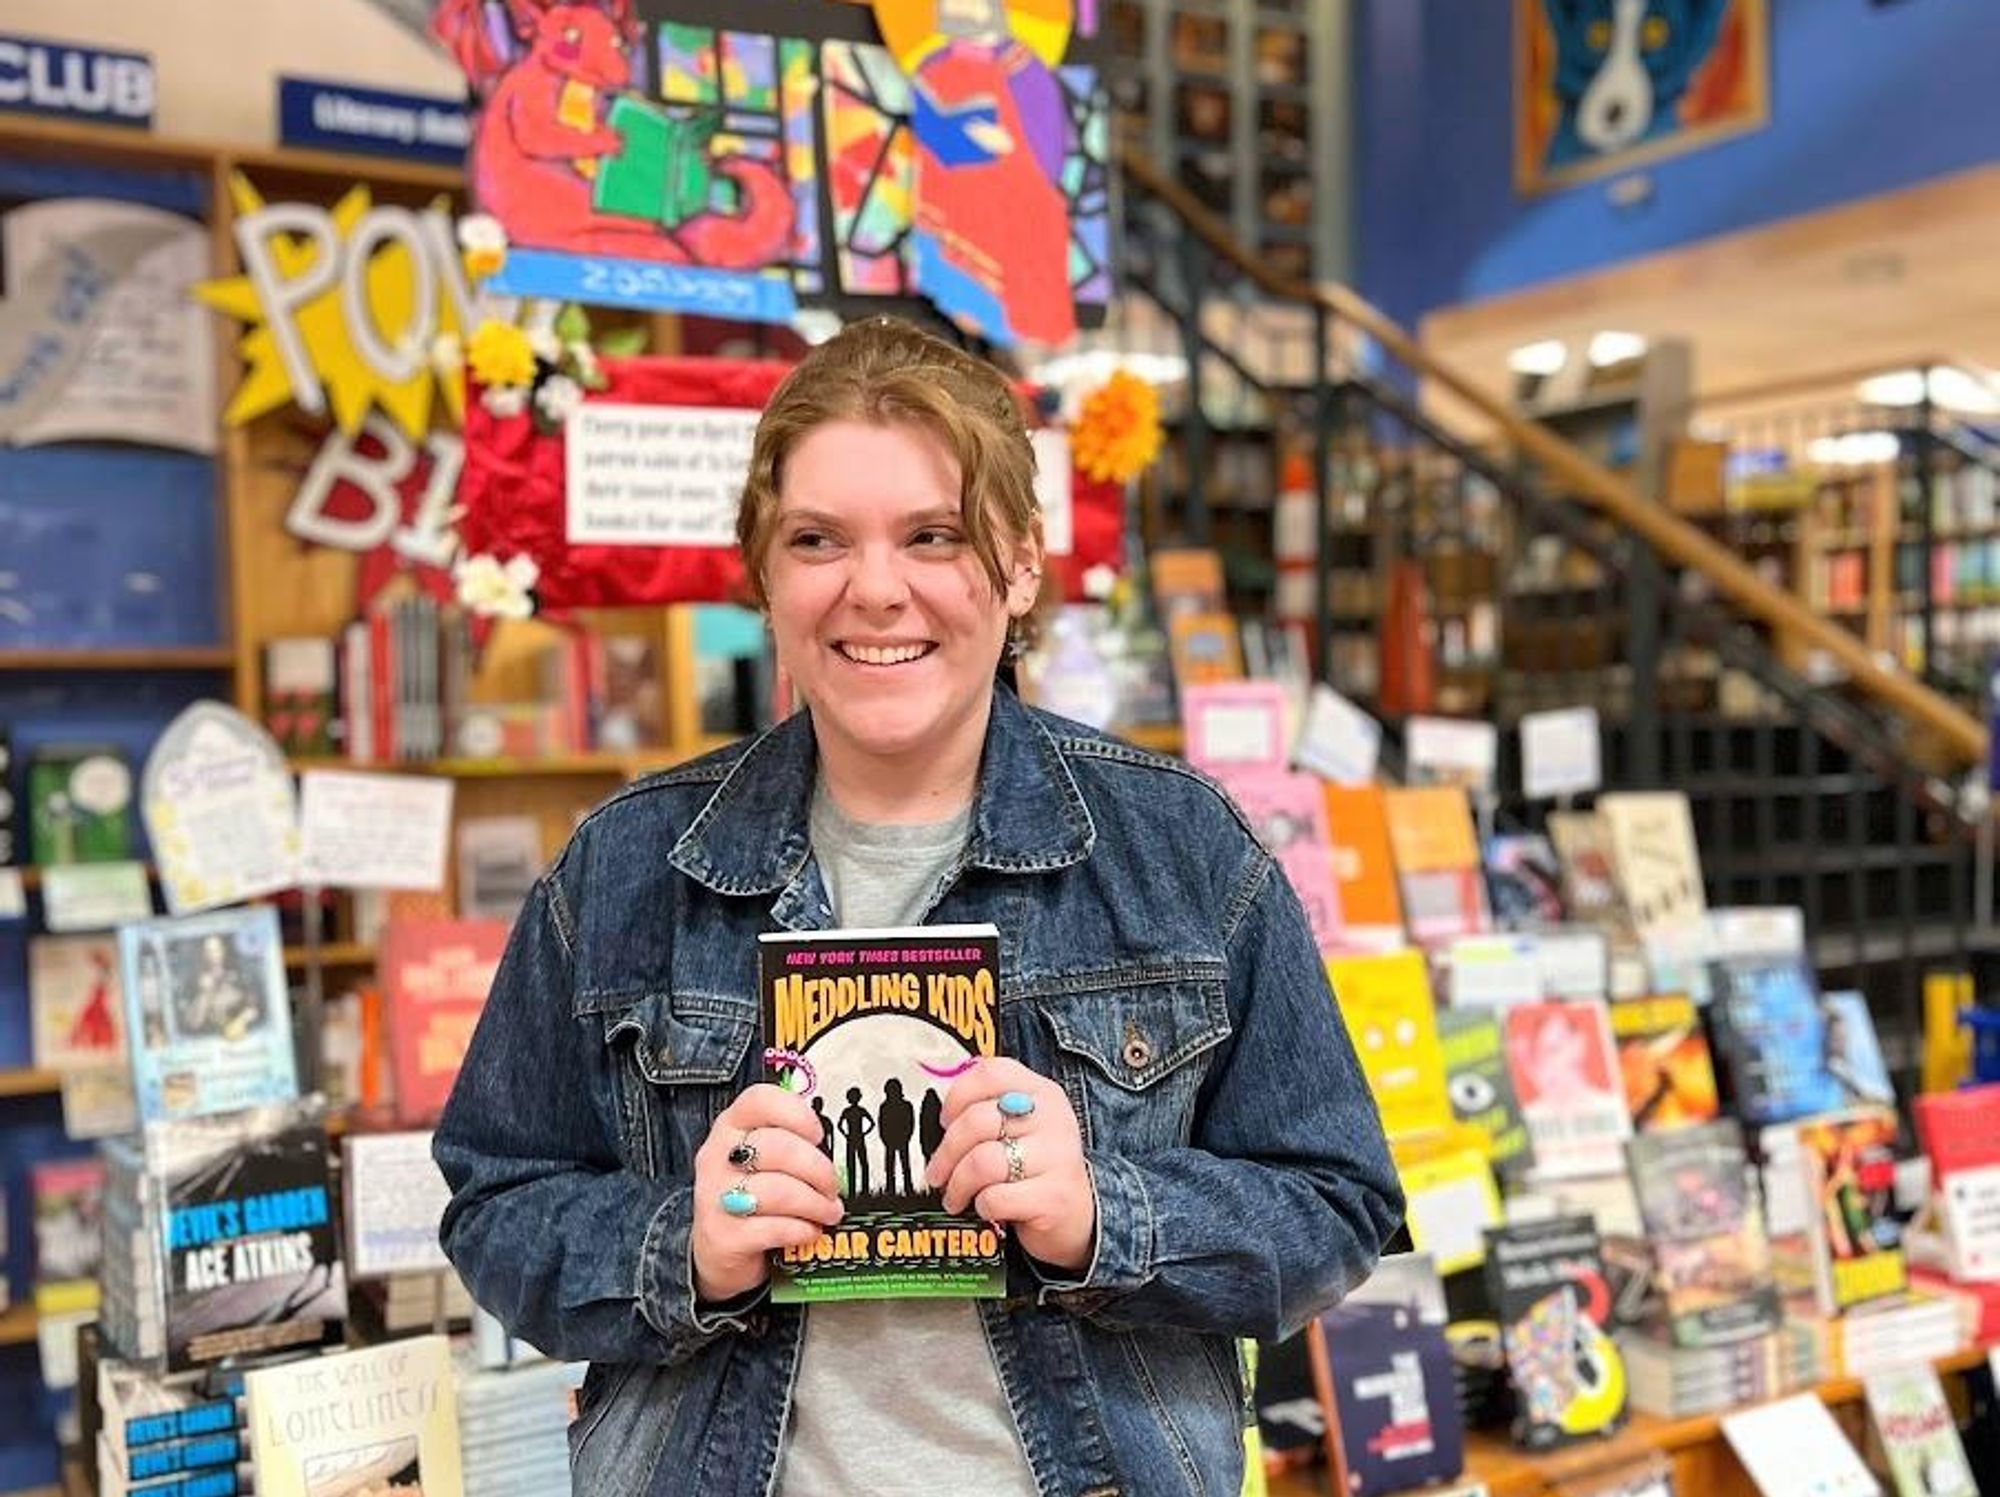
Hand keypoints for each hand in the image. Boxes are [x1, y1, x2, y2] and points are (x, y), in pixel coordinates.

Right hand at [690, 1084, 842, 1303]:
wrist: (718, 1250)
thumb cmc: (751, 1197)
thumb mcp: (764, 1162)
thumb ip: (791, 1145)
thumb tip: (836, 1151)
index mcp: (731, 1127)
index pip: (760, 1100)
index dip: (797, 1114)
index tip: (819, 1135)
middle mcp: (718, 1156)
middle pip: (778, 1148)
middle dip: (818, 1169)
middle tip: (833, 1186)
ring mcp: (715, 1197)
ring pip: (778, 1190)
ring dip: (815, 1203)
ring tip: (828, 1212)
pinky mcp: (722, 1235)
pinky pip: (774, 1228)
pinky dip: (801, 1230)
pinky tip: (808, 1231)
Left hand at [927, 1059, 1095, 1273]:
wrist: (1078, 1215)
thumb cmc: (1037, 1169)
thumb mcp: (1022, 1128)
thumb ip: (988, 1111)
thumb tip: (941, 1115)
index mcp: (1042, 1092)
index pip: (990, 1073)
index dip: (957, 1097)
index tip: (945, 1121)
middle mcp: (1053, 1118)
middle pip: (978, 1120)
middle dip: (946, 1152)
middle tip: (938, 1172)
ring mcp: (1057, 1157)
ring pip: (982, 1162)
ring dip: (958, 1184)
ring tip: (955, 1196)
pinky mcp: (1054, 1197)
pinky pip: (996, 1197)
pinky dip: (981, 1206)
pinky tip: (985, 1208)